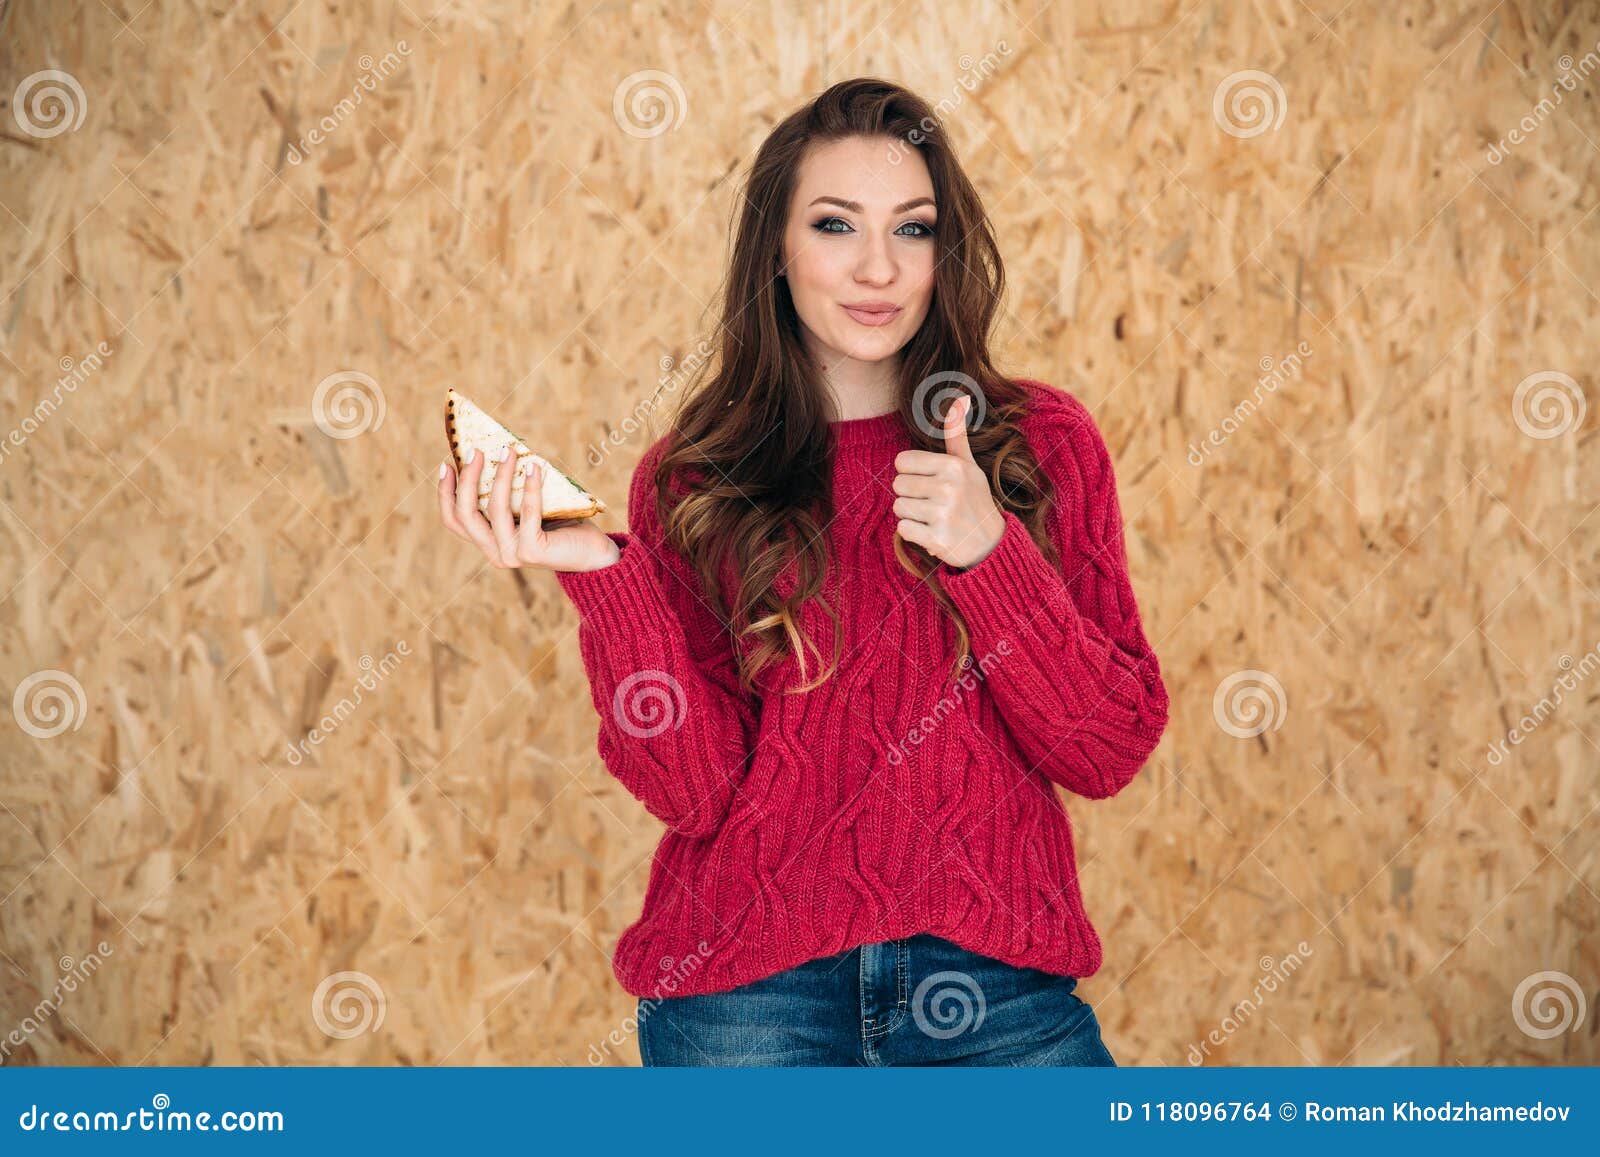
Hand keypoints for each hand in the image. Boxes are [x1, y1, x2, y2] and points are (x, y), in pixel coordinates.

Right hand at [438, 448, 620, 571]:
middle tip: (477, 450)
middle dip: (468, 479)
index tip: (446, 463)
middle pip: (466, 514)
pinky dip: (530, 487)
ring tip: (510, 450)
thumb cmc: (560, 525)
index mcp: (488, 543)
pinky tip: (535, 467)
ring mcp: (512, 554)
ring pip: (495, 510)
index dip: (446, 493)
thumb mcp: (526, 508)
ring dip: (501, 476)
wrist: (592, 554)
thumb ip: (509, 494)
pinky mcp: (533, 551)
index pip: (454, 520)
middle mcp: (495, 553)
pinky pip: (528, 512)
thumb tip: (498, 450)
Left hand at [891, 395, 1004, 569]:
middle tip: (932, 504)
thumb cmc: (975, 502)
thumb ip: (956, 439)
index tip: (928, 483)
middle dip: (910, 495)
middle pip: (898, 485)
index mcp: (953, 466)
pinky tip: (932, 533)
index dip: (911, 473)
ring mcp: (943, 513)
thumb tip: (957, 403)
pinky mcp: (937, 538)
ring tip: (933, 518)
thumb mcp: (970, 468)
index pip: (902, 461)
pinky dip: (914, 534)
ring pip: (899, 507)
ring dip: (912, 516)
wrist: (991, 544)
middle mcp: (949, 487)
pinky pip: (903, 530)